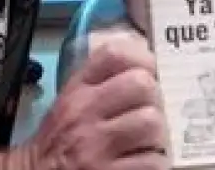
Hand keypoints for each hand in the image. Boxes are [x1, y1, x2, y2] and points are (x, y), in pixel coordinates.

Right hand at [17, 29, 168, 169]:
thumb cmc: (57, 143)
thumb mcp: (67, 105)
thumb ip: (96, 85)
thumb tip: (143, 71)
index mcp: (76, 91)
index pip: (113, 55)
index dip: (142, 59)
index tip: (151, 72)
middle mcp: (85, 112)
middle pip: (141, 85)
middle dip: (153, 101)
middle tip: (147, 114)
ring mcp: (97, 145)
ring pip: (152, 123)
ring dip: (156, 136)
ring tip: (145, 142)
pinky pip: (152, 161)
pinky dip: (153, 164)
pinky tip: (140, 163)